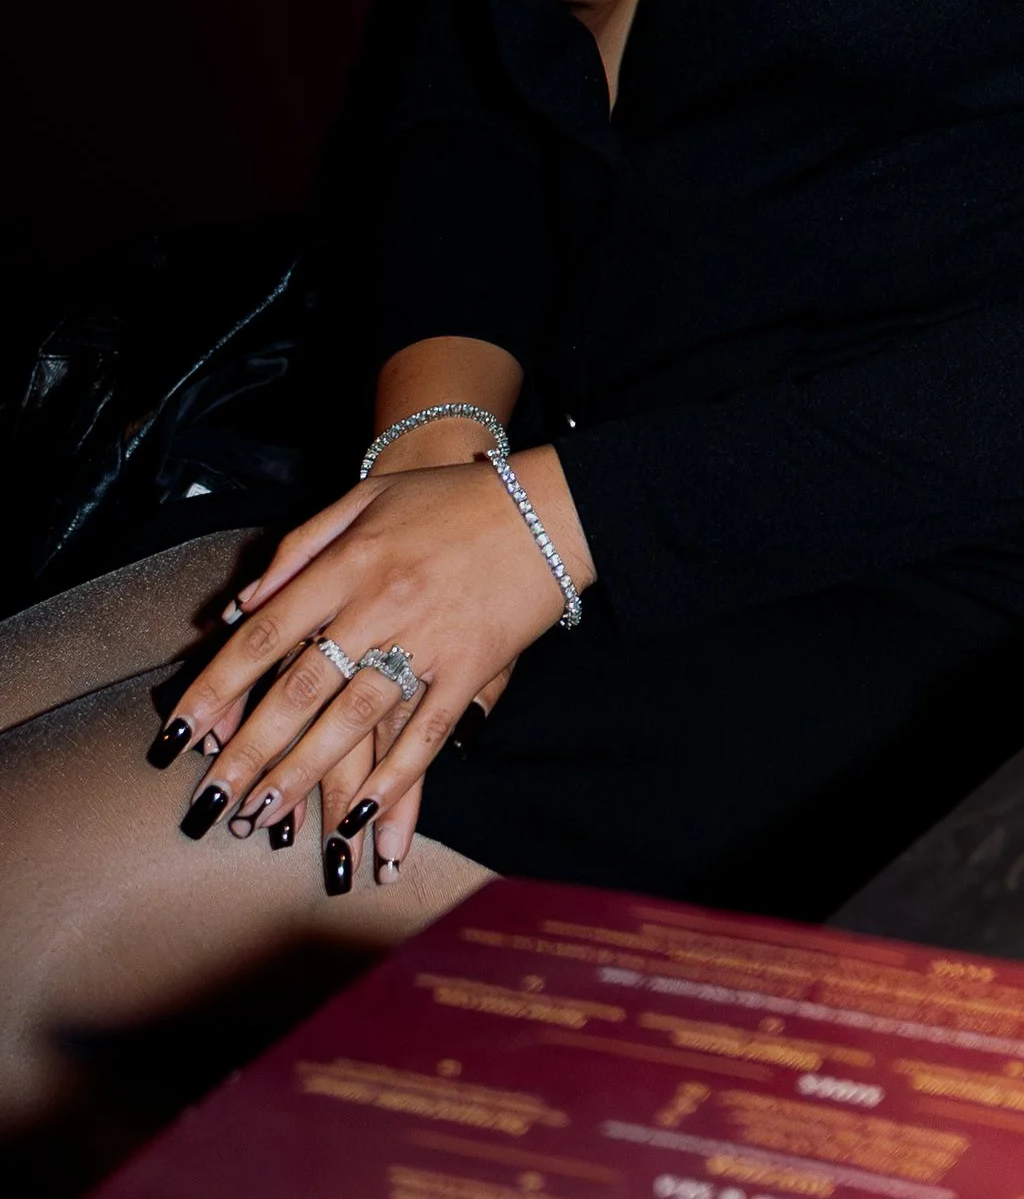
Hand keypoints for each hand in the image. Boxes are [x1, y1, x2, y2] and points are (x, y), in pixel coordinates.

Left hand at [157, 455, 587, 882]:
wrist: (547, 503)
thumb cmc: (449, 499)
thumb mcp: (366, 500)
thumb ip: (298, 549)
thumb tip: (239, 608)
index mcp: (349, 562)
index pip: (264, 635)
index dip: (216, 689)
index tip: (180, 736)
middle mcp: (381, 604)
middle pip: (300, 690)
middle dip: (249, 753)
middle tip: (211, 803)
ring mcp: (429, 639)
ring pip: (354, 721)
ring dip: (306, 776)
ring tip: (264, 818)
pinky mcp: (473, 667)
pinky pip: (426, 735)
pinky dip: (393, 782)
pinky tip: (360, 819)